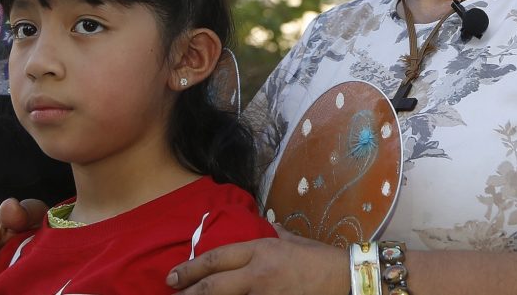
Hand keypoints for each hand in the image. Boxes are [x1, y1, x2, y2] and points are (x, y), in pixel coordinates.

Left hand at [166, 226, 347, 294]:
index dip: (191, 268)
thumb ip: (275, 235)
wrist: (345, 279)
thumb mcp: (293, 240)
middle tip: (171, 292)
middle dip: (188, 291)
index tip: (172, 275)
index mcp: (262, 250)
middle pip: (213, 285)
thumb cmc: (320, 259)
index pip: (217, 258)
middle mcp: (258, 273)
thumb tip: (266, 227)